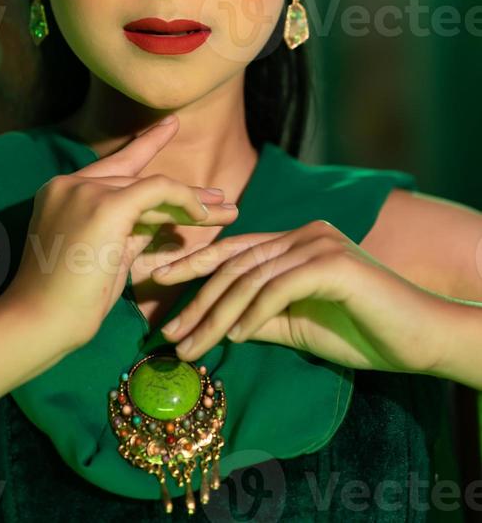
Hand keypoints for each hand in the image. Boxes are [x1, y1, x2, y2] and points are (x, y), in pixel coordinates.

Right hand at [1, 115, 238, 355]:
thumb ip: (130, 231)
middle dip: (183, 192)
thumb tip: (166, 220)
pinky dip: (184, 200)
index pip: (113, 164)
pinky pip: (157, 190)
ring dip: (193, 201)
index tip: (170, 126)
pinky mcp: (105, 205)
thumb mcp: (103, 255)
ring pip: (151, 185)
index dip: (145, 145)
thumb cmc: (67, 301)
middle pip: (137, 178)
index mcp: (62, 192)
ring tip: (227, 210)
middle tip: (219, 199)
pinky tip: (203, 217)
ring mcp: (85, 191)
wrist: (38, 322)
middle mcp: (70, 183)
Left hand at [153, 220, 445, 374]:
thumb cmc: (362, 332)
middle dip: (194, 296)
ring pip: (251, 277)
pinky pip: (279, 288)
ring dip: (215, 314)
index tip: (158, 288)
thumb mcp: (297, 324)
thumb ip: (260, 317)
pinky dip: (253, 314)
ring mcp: (318, 243)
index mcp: (293, 241)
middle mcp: (302, 233)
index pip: (233, 250)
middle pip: (235, 263)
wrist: (420, 337)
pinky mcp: (332, 263)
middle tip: (165, 330)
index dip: (193, 266)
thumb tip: (215, 324)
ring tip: (189, 345)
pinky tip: (233, 337)